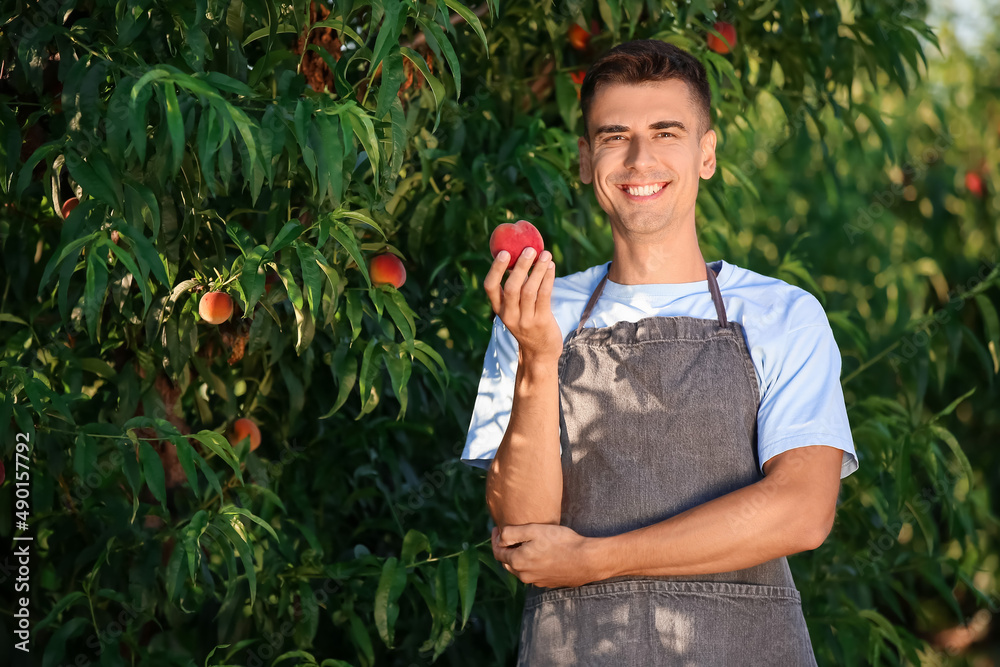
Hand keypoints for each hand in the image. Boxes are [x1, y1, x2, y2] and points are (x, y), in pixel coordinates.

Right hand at [484, 248, 561, 363]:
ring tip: (545, 254)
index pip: (490, 287)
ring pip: (529, 290)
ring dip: (538, 270)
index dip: (495, 269)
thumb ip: (516, 287)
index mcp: (499, 309)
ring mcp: (525, 320)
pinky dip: (548, 279)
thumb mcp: (516, 308)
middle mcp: (509, 315)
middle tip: (529, 250)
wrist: (539, 352)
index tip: (503, 252)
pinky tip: (551, 267)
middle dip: (520, 266)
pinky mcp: (541, 322)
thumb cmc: (528, 322)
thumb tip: (521, 255)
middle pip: (511, 287)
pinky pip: (544, 296)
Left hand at [491, 523, 596, 587]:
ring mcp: (536, 581)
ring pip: (520, 569)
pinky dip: (530, 564)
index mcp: (518, 562)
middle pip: (507, 562)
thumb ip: (512, 533)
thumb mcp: (534, 530)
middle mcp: (524, 575)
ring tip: (522, 544)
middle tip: (507, 536)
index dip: (495, 540)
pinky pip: (533, 573)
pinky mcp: (548, 582)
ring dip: (517, 557)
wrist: (586, 560)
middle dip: (504, 549)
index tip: (497, 529)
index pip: (497, 553)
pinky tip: (538, 554)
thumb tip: (499, 538)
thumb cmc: (561, 542)